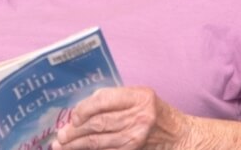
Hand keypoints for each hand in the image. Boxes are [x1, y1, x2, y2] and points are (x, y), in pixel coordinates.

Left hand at [52, 87, 186, 149]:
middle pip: (100, 124)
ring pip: (101, 143)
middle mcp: (139, 117)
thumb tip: (80, 111)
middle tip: (60, 136)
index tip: (73, 116)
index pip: (104, 100)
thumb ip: (112, 99)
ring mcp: (138, 138)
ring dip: (78, 146)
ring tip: (62, 147)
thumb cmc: (153, 111)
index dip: (85, 109)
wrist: (179, 135)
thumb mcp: (137, 96)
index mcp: (138, 97)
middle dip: (76, 131)